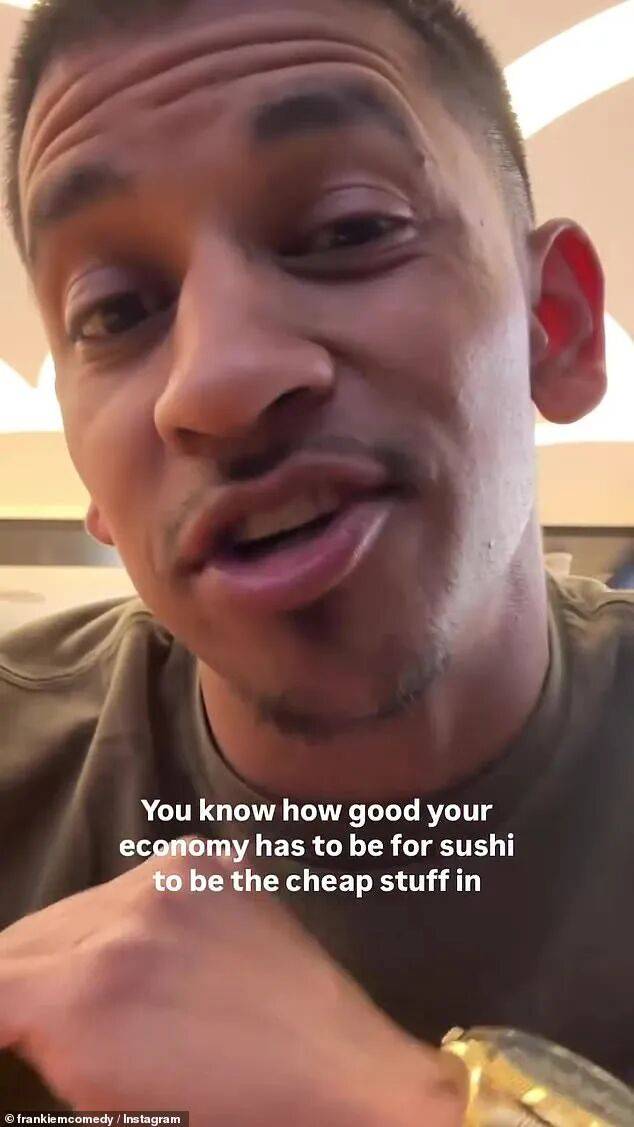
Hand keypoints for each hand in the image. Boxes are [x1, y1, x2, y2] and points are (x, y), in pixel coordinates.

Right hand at [0, 845, 466, 1125]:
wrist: (341, 1081)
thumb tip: (24, 1018)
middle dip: (20, 984)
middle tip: (39, 1023)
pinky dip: (126, 920)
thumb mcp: (110, 1113)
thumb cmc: (225, 1124)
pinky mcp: (211, 860)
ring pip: (76, 907)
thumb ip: (50, 1049)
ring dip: (69, 950)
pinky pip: (135, 884)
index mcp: (85, 996)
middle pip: (22, 937)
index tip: (13, 1032)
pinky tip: (154, 956)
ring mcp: (173, 877)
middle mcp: (124, 915)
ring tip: (104, 994)